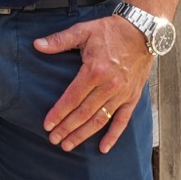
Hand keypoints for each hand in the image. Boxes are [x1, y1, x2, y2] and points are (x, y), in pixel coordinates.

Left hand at [34, 14, 153, 152]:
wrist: (142, 31)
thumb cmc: (111, 30)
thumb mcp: (83, 30)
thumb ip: (60, 40)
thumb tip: (37, 45)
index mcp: (94, 70)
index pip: (72, 98)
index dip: (58, 113)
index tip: (47, 125)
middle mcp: (109, 86)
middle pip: (84, 113)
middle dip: (67, 128)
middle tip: (53, 140)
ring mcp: (122, 94)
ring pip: (100, 120)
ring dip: (83, 135)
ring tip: (68, 145)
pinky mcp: (132, 97)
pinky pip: (123, 120)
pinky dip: (114, 136)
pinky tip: (103, 149)